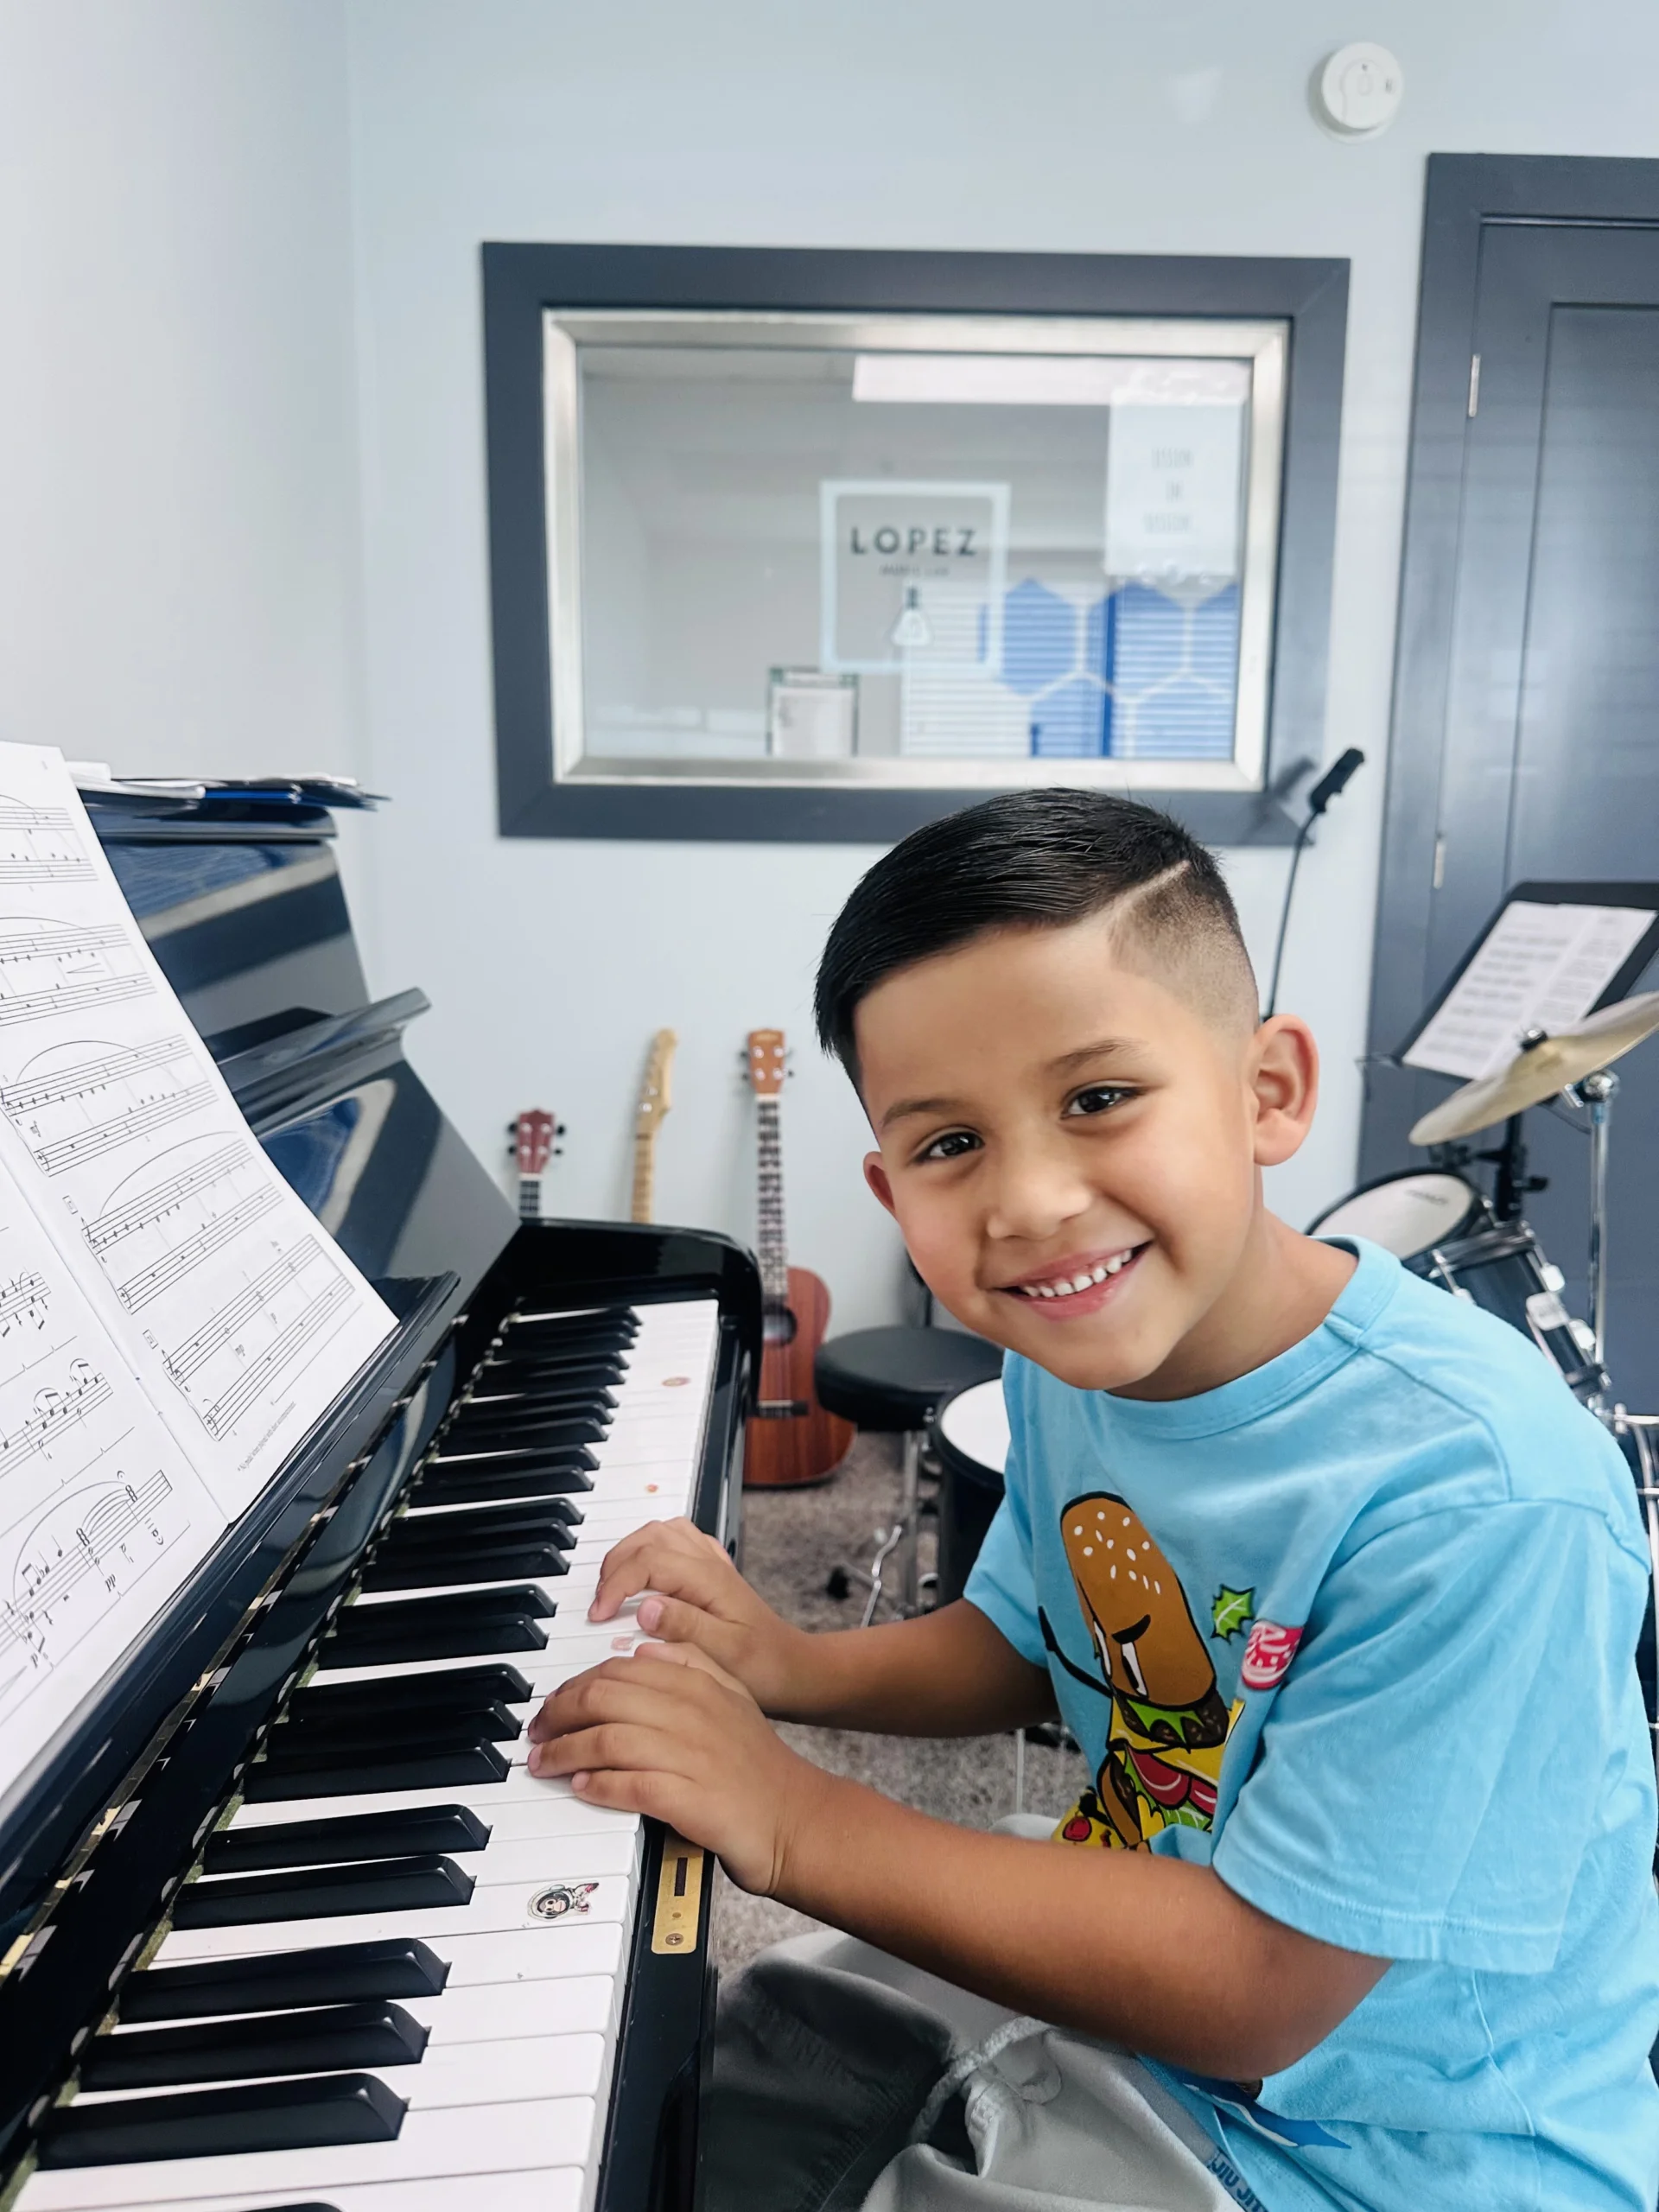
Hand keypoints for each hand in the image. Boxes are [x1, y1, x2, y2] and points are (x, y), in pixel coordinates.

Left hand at [525, 1643, 828, 1894]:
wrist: (796, 1818)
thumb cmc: (757, 1766)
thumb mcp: (732, 1698)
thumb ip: (693, 1664)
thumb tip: (645, 1645)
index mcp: (699, 1683)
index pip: (619, 1668)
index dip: (576, 1684)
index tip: (554, 1703)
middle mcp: (693, 1712)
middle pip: (605, 1698)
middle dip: (558, 1714)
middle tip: (537, 1732)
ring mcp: (692, 1755)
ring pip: (608, 1740)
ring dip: (564, 1751)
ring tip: (543, 1763)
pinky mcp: (689, 1799)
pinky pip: (628, 1785)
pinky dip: (597, 1785)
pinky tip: (581, 1787)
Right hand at [586, 1516, 811, 1713]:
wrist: (795, 1669)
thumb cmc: (764, 1668)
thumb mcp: (725, 1655)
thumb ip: (686, 1628)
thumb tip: (646, 1607)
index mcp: (710, 1580)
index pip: (649, 1561)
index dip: (616, 1584)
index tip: (598, 1615)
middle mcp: (710, 1563)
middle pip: (649, 1537)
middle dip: (615, 1565)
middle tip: (601, 1604)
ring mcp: (711, 1564)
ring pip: (660, 1532)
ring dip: (629, 1552)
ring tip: (613, 1587)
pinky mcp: (711, 1572)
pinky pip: (675, 1540)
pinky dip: (650, 1549)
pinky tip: (644, 1574)